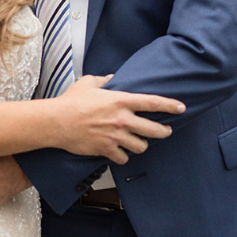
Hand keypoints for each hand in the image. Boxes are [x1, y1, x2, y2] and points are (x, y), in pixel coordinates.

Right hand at [50, 75, 182, 163]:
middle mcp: (122, 119)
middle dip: (163, 131)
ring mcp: (115, 136)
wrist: (55, 122)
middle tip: (165, 131)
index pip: (153, 103)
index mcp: (121, 101)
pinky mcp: (106, 149)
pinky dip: (122, 156)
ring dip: (141, 145)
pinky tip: (119, 153)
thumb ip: (104, 80)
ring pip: (141, 146)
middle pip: (154, 129)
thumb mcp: (88, 83)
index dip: (170, 105)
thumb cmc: (70, 102)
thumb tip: (113, 79)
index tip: (181, 108)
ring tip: (138, 143)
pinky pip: (124, 158)